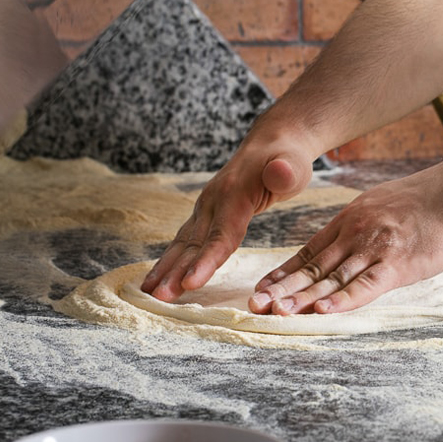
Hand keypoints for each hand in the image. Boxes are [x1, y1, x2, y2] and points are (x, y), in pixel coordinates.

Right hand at [141, 134, 314, 301]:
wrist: (273, 143)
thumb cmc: (288, 159)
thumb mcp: (296, 165)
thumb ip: (287, 173)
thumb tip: (279, 172)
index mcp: (235, 194)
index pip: (220, 234)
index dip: (206, 261)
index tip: (189, 283)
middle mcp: (213, 201)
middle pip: (194, 243)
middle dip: (174, 271)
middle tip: (157, 298)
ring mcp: (207, 207)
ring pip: (184, 242)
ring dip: (165, 268)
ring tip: (146, 292)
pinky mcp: (206, 214)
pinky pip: (187, 241)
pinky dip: (172, 260)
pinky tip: (160, 277)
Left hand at [247, 176, 442, 314]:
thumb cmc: (428, 201)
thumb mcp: (383, 204)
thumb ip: (363, 225)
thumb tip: (351, 243)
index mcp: (350, 221)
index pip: (309, 252)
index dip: (284, 272)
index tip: (262, 287)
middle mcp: (356, 234)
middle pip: (313, 268)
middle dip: (282, 289)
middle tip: (255, 305)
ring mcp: (375, 249)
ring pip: (332, 279)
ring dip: (303, 298)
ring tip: (277, 313)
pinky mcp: (398, 264)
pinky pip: (366, 286)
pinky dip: (343, 300)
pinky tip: (323, 312)